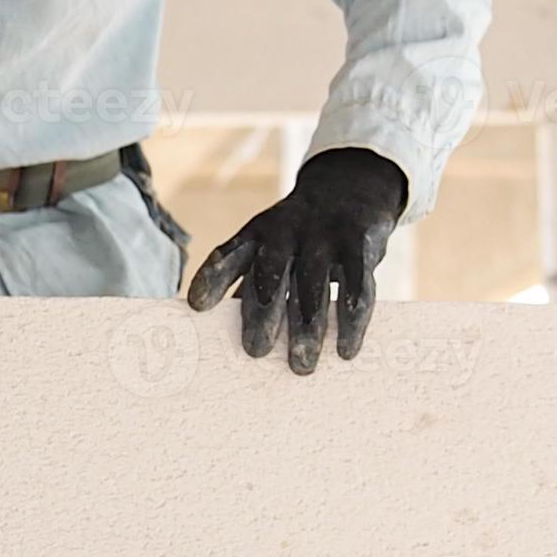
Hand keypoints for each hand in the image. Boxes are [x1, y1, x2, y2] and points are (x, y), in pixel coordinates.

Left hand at [187, 148, 405, 374]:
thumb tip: (224, 336)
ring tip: (301, 366)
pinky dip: (351, 321)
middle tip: (256, 352)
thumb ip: (250, 285)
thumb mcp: (269, 246)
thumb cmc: (298, 237)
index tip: (197, 306)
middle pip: (270, 275)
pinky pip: (356, 286)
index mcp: (256, 235)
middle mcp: (286, 233)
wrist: (349, 189)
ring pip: (313, 287)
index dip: (213, 278)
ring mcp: (323, 237)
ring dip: (307, 329)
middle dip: (262, 314)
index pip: (229, 255)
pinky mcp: (358, 246)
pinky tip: (345, 350)